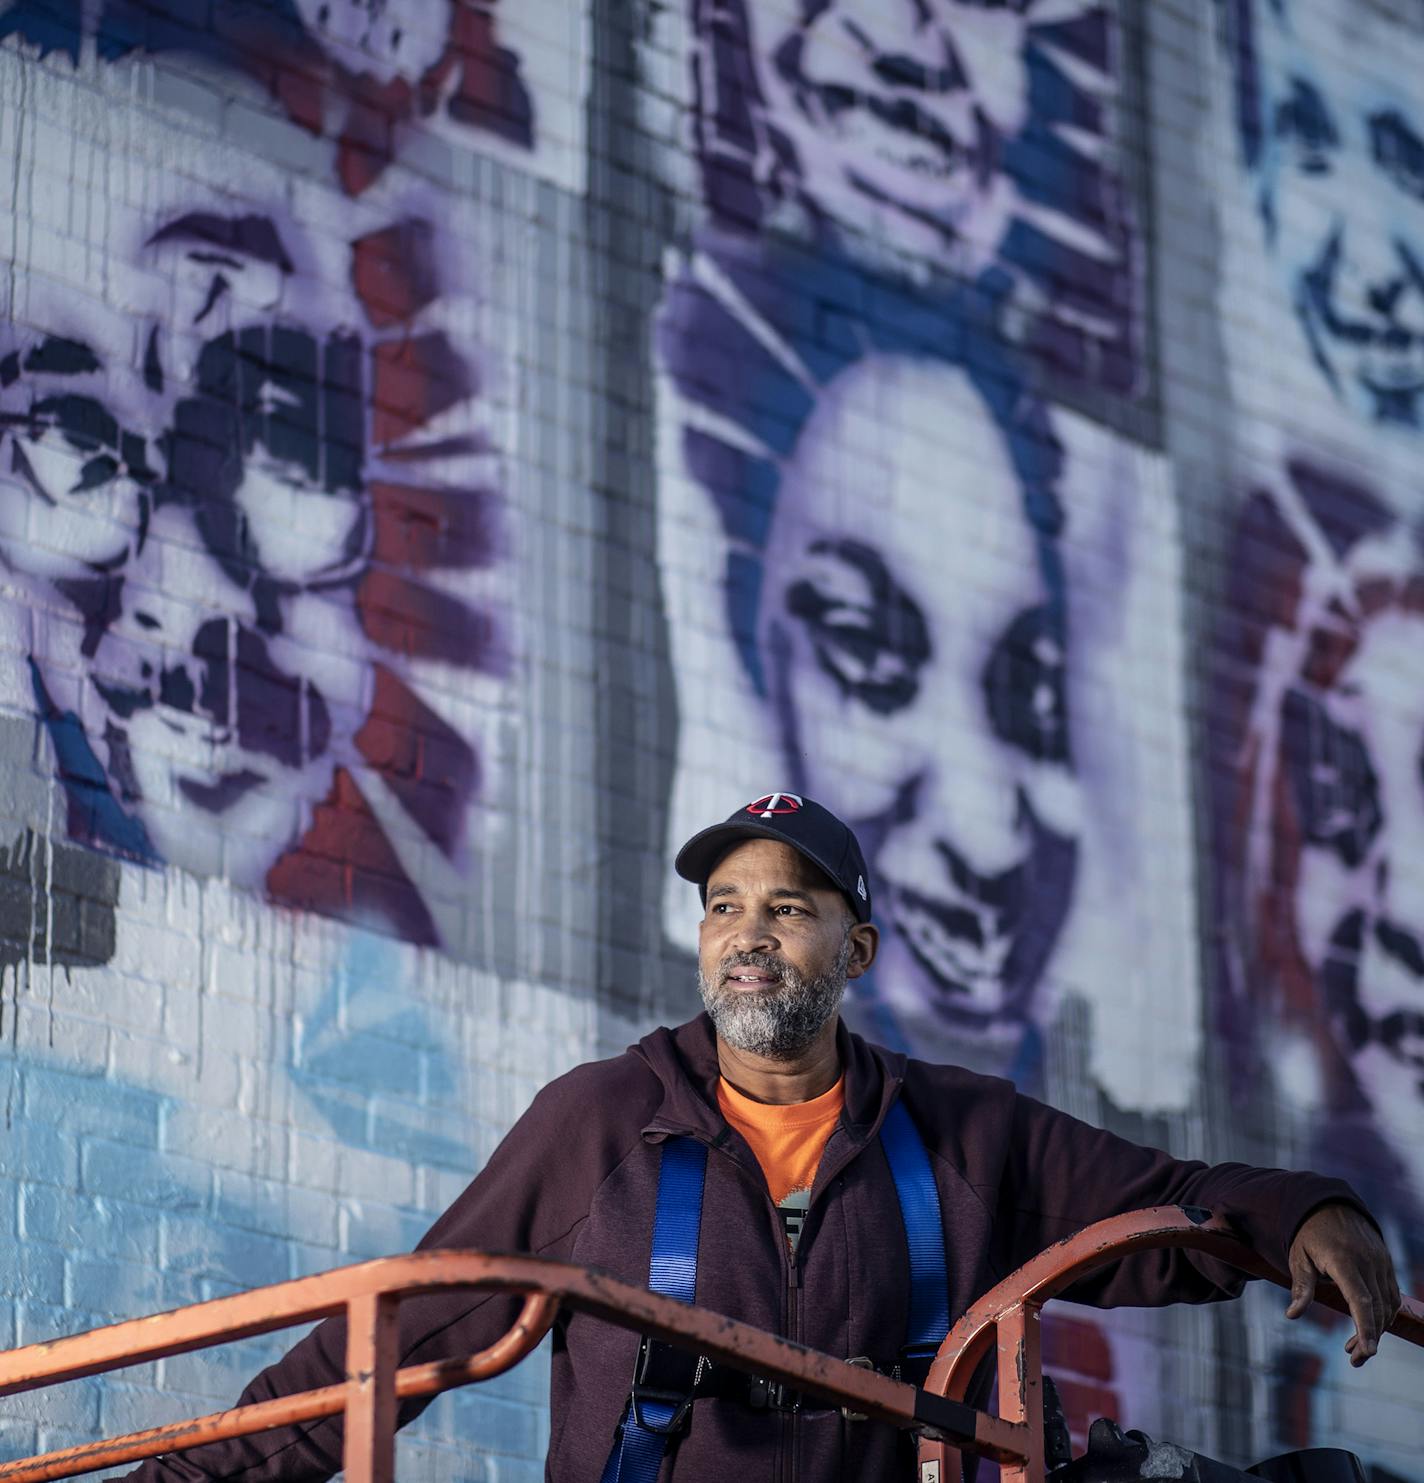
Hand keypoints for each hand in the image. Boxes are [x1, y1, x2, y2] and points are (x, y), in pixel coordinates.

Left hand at [1286, 1202, 1400, 1365]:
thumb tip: (1291, 1315)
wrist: (1328, 1205)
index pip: (1360, 1299)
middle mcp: (1368, 1262)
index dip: (1365, 1327)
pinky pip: (1392, 1296)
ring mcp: (1381, 1262)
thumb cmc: (1308, 1234)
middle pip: (1376, 1309)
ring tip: (1355, 1347)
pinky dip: (1383, 1314)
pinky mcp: (1386, 1264)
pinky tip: (1368, 1325)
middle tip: (1355, 1360)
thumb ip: (1300, 1287)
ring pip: (1387, 1306)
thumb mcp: (1298, 1257)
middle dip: (1369, 1338)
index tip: (1368, 1351)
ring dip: (1377, 1329)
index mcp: (1343, 1260)